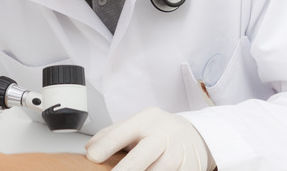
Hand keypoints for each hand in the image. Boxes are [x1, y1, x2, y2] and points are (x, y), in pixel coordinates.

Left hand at [85, 107, 214, 170]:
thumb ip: (112, 134)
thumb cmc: (160, 131)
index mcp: (147, 121)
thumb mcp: (137, 124)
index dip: (105, 146)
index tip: (92, 157)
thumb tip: (90, 148)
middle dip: (124, 170)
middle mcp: (163, 136)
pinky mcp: (190, 168)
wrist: (197, 135)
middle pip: (140, 158)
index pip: (122, 132)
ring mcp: (178, 154)